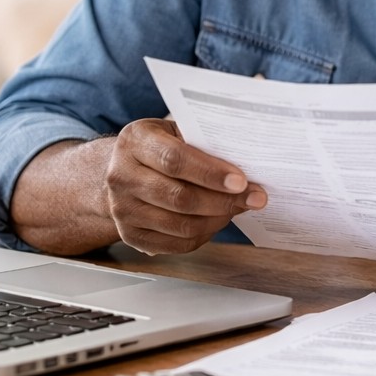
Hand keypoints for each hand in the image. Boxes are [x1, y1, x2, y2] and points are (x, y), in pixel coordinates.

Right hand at [102, 118, 266, 254]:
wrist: (120, 170)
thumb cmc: (157, 147)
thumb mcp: (173, 131)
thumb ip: (201, 142)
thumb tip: (246, 161)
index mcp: (134, 142)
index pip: (174, 160)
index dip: (211, 173)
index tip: (242, 181)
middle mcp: (121, 176)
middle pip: (180, 198)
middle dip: (224, 201)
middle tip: (255, 198)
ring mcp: (122, 209)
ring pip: (180, 225)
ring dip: (218, 219)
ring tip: (238, 208)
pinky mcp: (130, 235)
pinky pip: (175, 244)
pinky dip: (204, 235)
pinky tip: (218, 220)